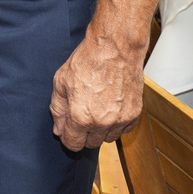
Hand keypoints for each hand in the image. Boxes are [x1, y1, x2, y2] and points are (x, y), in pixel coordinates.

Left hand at [50, 35, 144, 150]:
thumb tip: (58, 129)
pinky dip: (117, 124)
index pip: (73, 144)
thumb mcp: (61, 82)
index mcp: (80, 117)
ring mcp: (120, 120)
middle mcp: (101, 123)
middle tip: (81, 116)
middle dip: (83, 134)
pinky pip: (124, 130)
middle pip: (91, 144)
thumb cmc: (87, 62)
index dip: (67, 139)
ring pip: (108, 138)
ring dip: (101, 130)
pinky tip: (110, 108)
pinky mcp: (134, 114)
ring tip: (97, 110)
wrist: (115, 49)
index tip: (68, 131)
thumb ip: (58, 109)